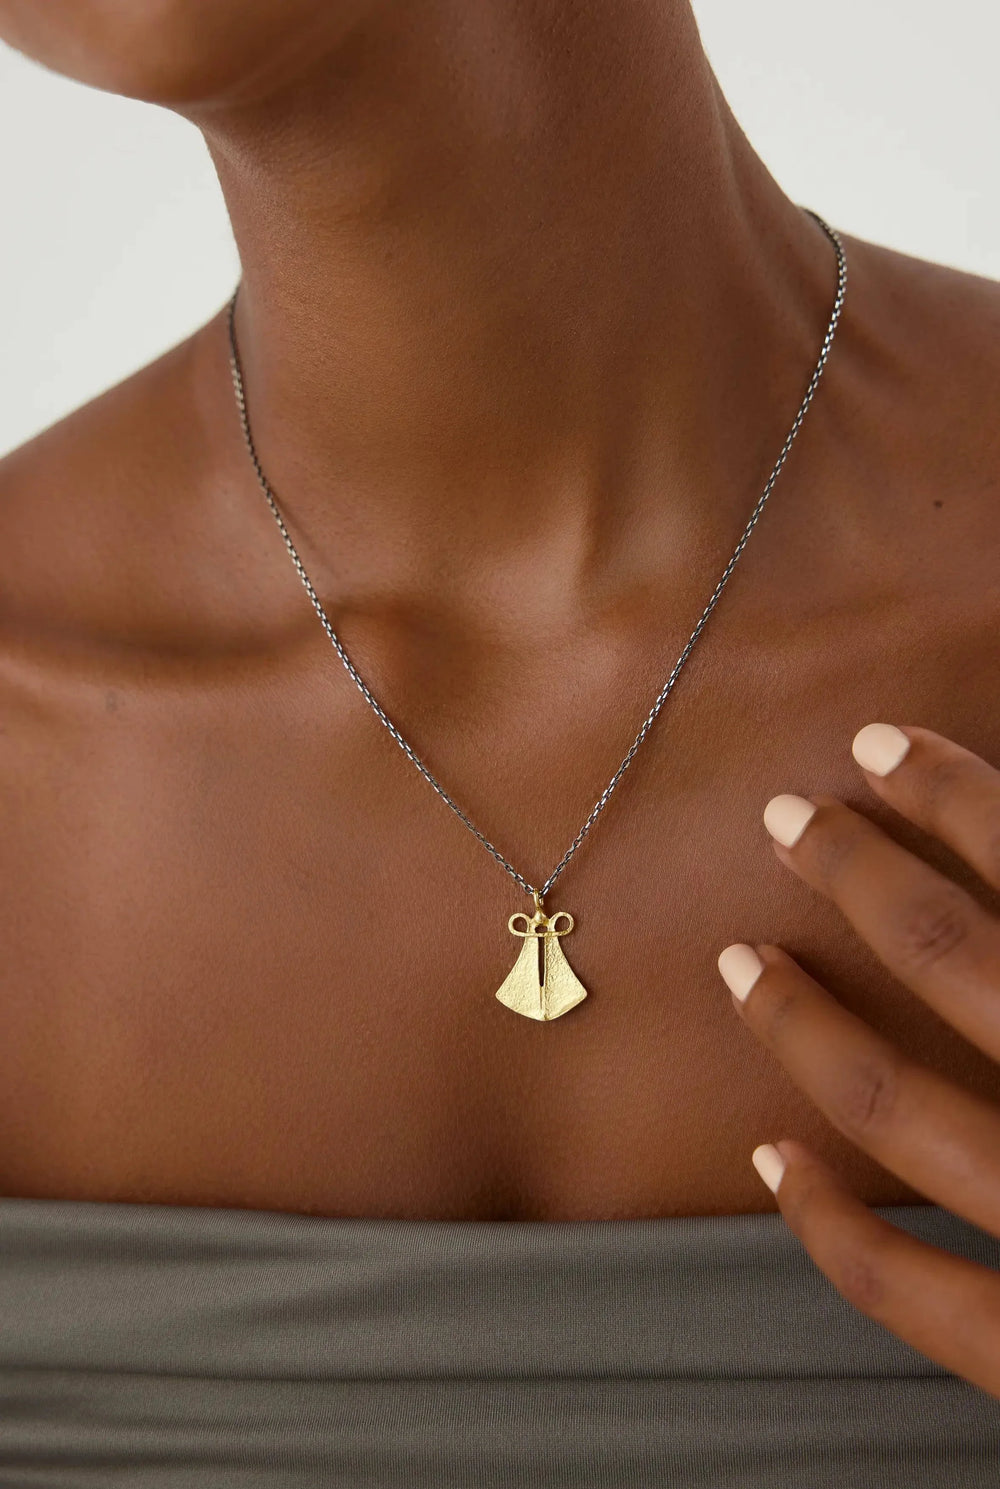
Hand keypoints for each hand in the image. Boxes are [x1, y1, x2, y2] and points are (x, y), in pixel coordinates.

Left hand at [718, 723, 999, 1399]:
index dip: (952, 792)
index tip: (879, 745)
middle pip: (954, 956)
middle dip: (856, 871)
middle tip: (786, 817)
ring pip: (900, 1106)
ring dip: (802, 1021)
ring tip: (740, 962)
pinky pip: (908, 1291)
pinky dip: (824, 1221)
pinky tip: (770, 1159)